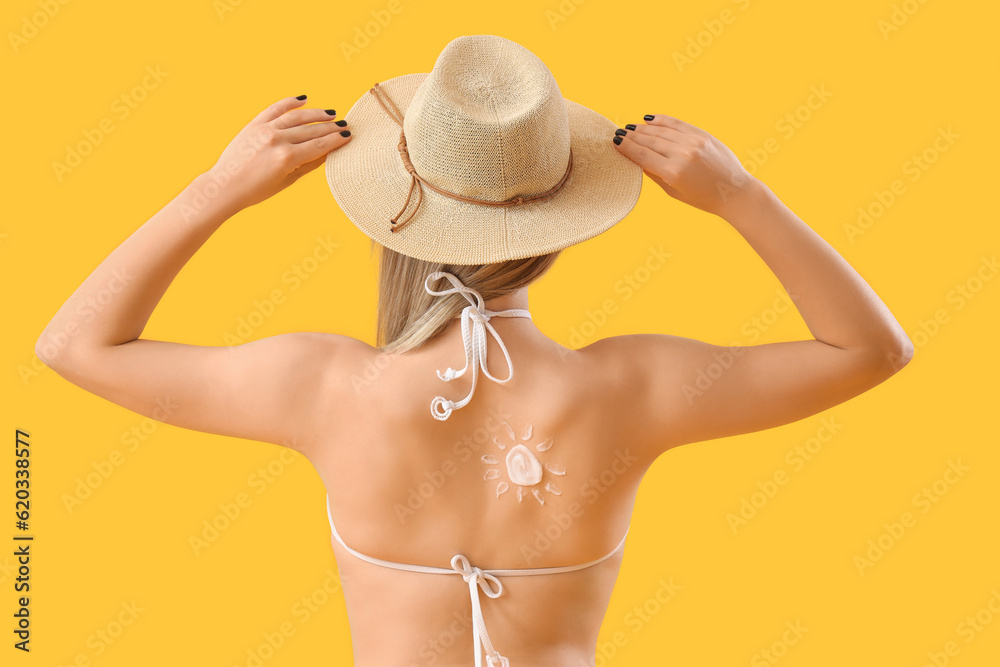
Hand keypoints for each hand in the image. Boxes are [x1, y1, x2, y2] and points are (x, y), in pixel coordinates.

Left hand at [207, 95, 351, 210]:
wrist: (225, 186)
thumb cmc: (256, 190)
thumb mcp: (286, 181)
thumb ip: (307, 165)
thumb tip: (327, 153)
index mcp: (287, 158)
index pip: (319, 145)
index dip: (336, 140)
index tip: (349, 135)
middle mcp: (277, 140)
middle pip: (311, 130)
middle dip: (330, 127)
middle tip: (345, 124)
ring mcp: (265, 130)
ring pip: (296, 117)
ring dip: (316, 113)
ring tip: (330, 113)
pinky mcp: (254, 124)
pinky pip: (275, 109)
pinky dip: (290, 102)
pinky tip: (303, 99)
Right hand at [614, 114, 756, 218]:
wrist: (733, 192)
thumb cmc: (702, 198)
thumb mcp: (673, 191)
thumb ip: (654, 174)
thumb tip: (637, 159)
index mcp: (673, 172)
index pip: (642, 155)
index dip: (626, 147)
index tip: (614, 141)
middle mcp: (682, 154)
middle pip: (649, 141)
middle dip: (632, 136)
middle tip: (619, 132)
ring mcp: (693, 142)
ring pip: (661, 131)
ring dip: (643, 128)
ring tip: (631, 127)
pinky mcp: (702, 134)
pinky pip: (677, 124)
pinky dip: (661, 121)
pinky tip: (649, 120)